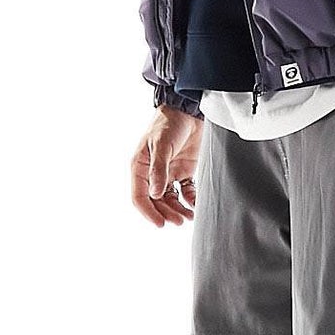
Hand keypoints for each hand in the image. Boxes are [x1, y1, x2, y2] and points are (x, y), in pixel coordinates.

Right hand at [132, 105, 201, 227]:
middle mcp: (153, 173)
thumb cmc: (169, 124)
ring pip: (170, 199)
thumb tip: (155, 194)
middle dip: (166, 213)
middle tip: (179, 221)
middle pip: (156, 201)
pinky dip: (189, 200)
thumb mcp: (160, 145)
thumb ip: (158, 170)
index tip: (160, 223)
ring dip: (177, 209)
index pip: (139, 196)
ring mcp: (169, 173)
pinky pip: (185, 191)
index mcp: (140, 167)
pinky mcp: (184, 171)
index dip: (148, 212)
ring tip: (188, 217)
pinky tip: (194, 205)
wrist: (189, 111)